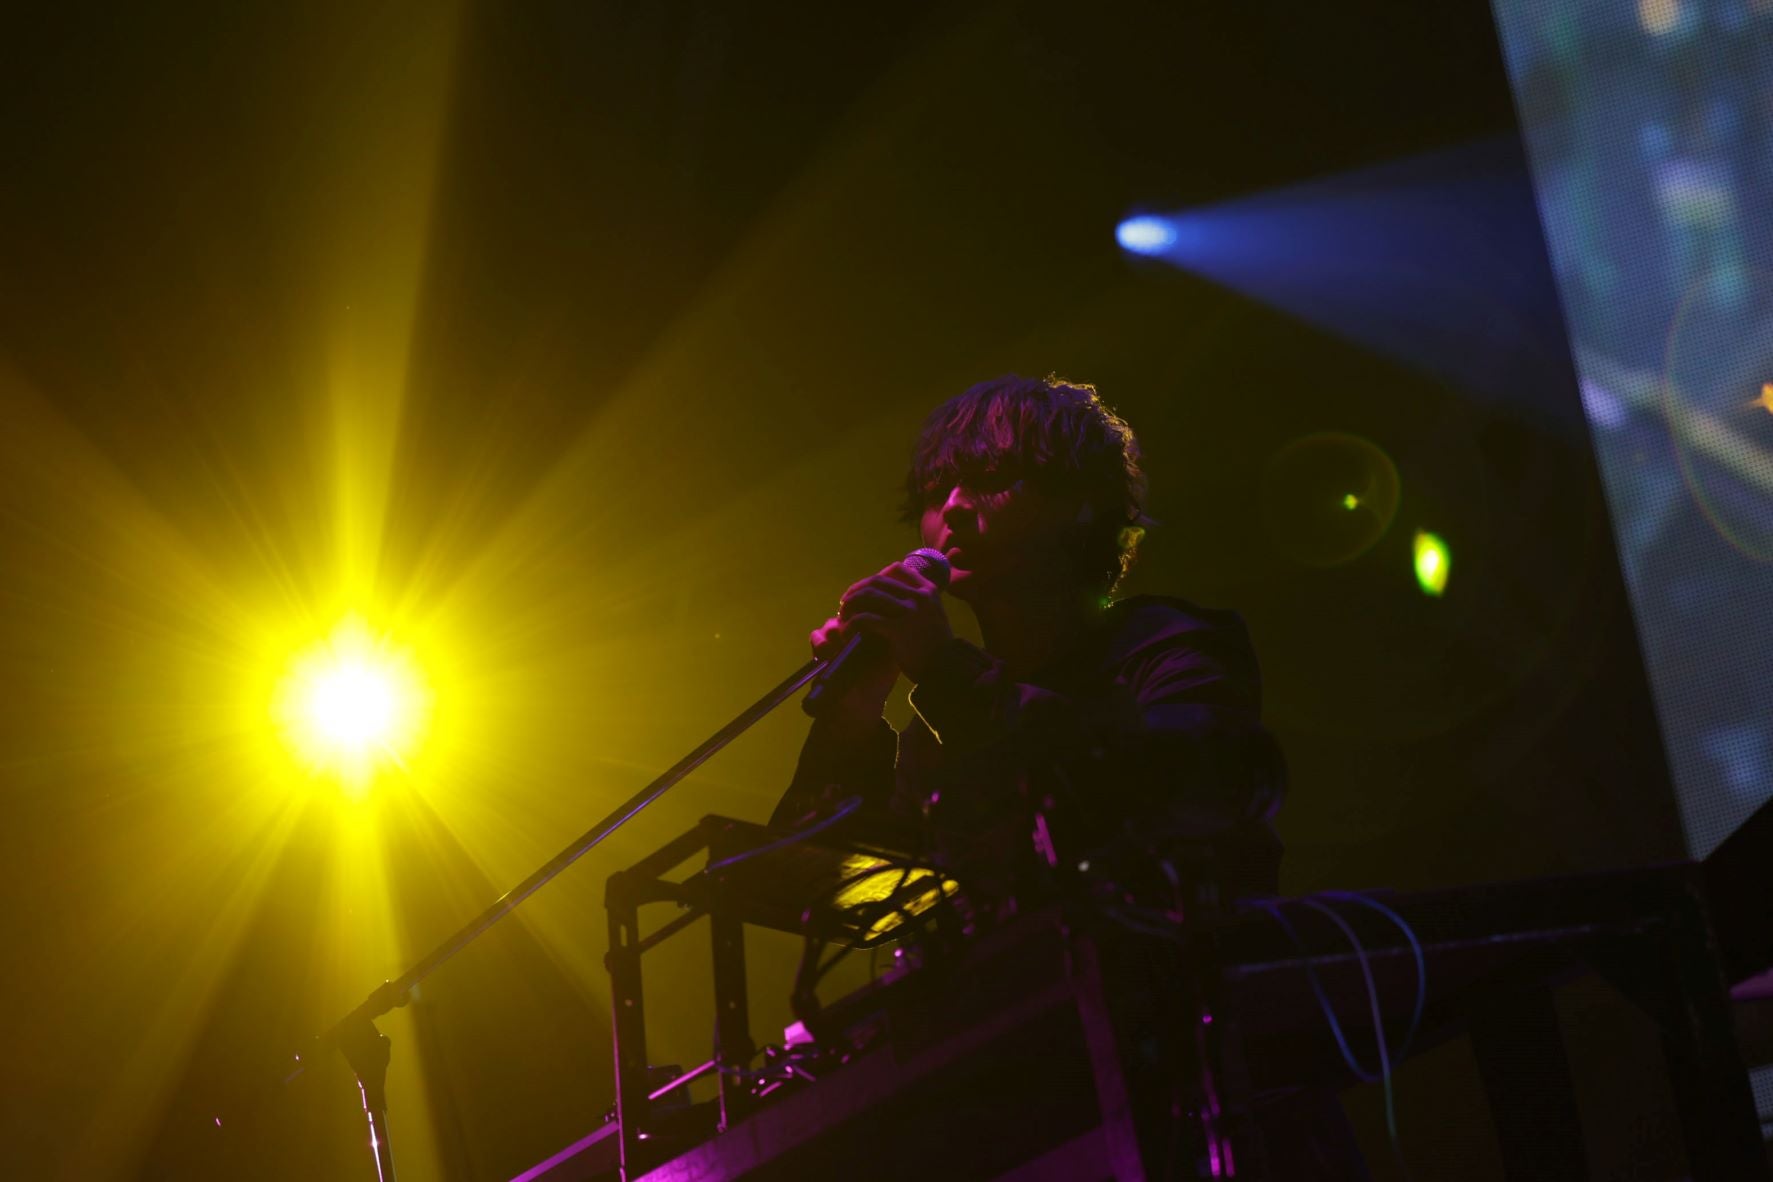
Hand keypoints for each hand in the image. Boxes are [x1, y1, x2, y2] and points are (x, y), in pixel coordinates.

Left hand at [832, 557, 953, 684]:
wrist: (946, 670)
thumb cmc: (936, 647)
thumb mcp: (932, 616)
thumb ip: (916, 603)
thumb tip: (888, 595)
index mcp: (928, 590)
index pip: (896, 569)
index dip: (875, 577)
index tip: (864, 590)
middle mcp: (920, 596)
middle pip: (877, 580)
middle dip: (856, 590)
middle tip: (845, 603)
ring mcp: (910, 612)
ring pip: (869, 595)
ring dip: (850, 604)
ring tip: (843, 616)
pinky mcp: (898, 630)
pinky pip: (866, 619)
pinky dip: (851, 624)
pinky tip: (847, 632)